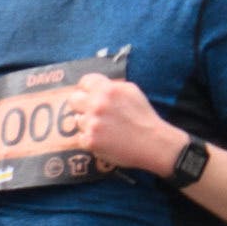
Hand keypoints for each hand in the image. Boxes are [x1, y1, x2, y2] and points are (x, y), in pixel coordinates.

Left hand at [70, 74, 187, 179]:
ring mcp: (92, 123)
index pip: (84, 82)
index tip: (89, 96)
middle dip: (81, 105)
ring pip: (78, 120)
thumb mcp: (131, 91)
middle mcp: (97, 104)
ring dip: (88, 124)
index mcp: (107, 89)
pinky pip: (80, 138)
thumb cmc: (144, 117)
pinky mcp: (90, 141)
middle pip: (73, 99)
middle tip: (92, 112)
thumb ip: (111, 86)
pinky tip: (104, 140)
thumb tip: (95, 86)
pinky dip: (90, 140)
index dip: (86, 89)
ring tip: (105, 130)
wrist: (152, 143)